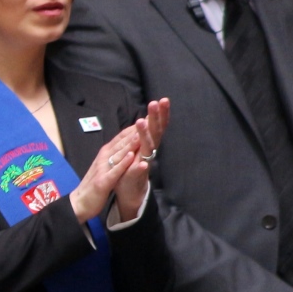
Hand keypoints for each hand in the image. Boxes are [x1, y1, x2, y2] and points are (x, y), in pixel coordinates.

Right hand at [68, 122, 142, 223]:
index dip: (134, 127)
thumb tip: (125, 143)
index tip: (148, 117)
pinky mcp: (103, 181)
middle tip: (148, 120)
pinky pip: (114, 171)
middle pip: (121, 142)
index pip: (121, 137)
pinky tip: (130, 156)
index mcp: (105, 154)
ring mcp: (103, 169)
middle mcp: (103, 158)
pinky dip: (123, 163)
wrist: (79, 202)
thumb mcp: (105, 166)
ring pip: (118, 154)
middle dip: (134, 131)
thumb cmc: (94, 184)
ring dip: (129, 144)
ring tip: (141, 134)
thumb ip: (114, 154)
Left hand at [111, 98, 169, 221]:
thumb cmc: (131, 166)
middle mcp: (148, 153)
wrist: (129, 192)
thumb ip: (141, 135)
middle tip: (156, 102)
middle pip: (155, 133)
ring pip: (147, 148)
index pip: (156, 126)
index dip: (160, 114)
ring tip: (142, 122)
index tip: (163, 99)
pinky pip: (139, 172)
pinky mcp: (136, 177)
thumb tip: (145, 118)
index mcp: (147, 144)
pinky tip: (143, 163)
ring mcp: (143, 164)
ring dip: (145, 135)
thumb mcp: (136, 148)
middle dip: (156, 118)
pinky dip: (141, 168)